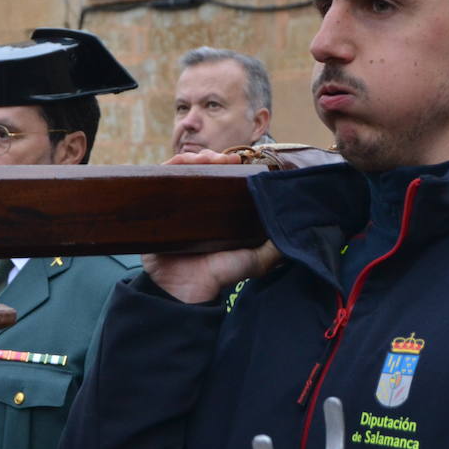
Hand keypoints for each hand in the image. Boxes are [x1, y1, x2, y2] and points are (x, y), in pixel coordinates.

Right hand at [144, 148, 280, 302]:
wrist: (187, 290)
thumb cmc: (219, 274)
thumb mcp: (256, 259)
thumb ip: (274, 247)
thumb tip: (292, 228)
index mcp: (216, 213)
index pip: (220, 179)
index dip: (228, 166)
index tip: (239, 160)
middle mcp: (196, 207)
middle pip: (201, 171)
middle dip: (213, 158)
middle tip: (225, 158)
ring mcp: (175, 205)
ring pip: (183, 170)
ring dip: (196, 158)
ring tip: (208, 158)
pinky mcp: (156, 207)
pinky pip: (161, 179)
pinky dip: (173, 165)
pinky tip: (187, 162)